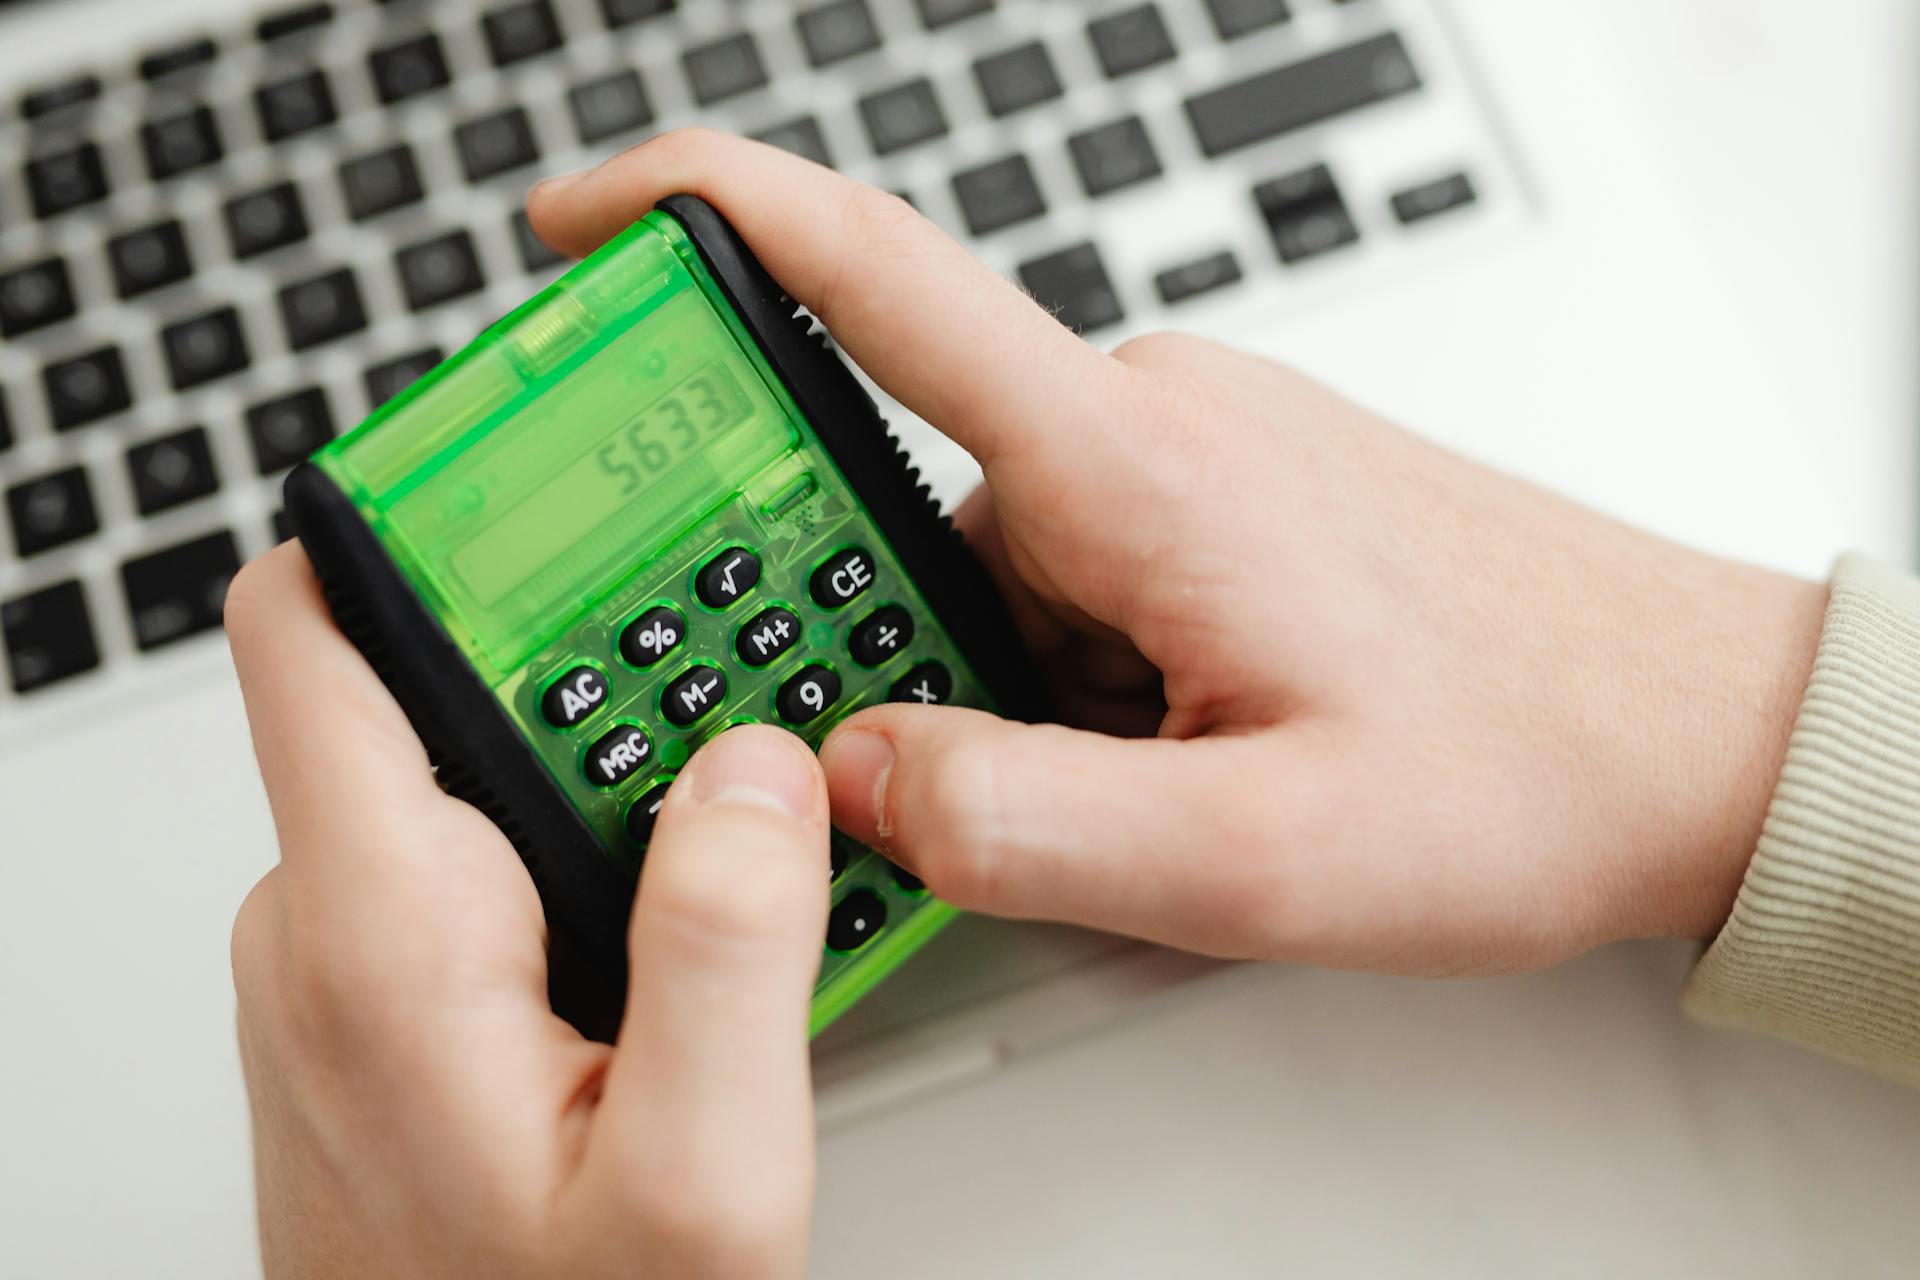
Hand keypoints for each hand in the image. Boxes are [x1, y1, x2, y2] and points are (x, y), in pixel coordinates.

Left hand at [226, 545, 822, 1277]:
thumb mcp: (704, 1177)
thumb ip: (734, 948)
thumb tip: (757, 766)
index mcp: (379, 930)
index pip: (314, 624)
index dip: (419, 519)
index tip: (543, 473)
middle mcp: (328, 930)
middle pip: (431, 686)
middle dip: (588, 663)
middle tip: (730, 689)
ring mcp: (345, 971)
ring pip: (469, 779)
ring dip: (604, 770)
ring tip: (736, 823)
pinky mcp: (380, 1009)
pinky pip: (476, 866)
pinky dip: (579, 855)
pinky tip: (680, 922)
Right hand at [531, 131, 1830, 975]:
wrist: (1699, 730)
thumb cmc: (1530, 762)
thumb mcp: (1258, 856)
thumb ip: (1027, 823)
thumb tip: (849, 769)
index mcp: (1132, 463)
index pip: (871, 277)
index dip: (694, 218)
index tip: (572, 228)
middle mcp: (1145, 422)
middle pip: (903, 503)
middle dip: (895, 651)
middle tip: (999, 782)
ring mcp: (1184, 454)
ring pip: (986, 566)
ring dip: (1006, 689)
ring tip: (1156, 791)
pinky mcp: (1215, 498)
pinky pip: (1066, 575)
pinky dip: (1065, 677)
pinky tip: (1174, 758)